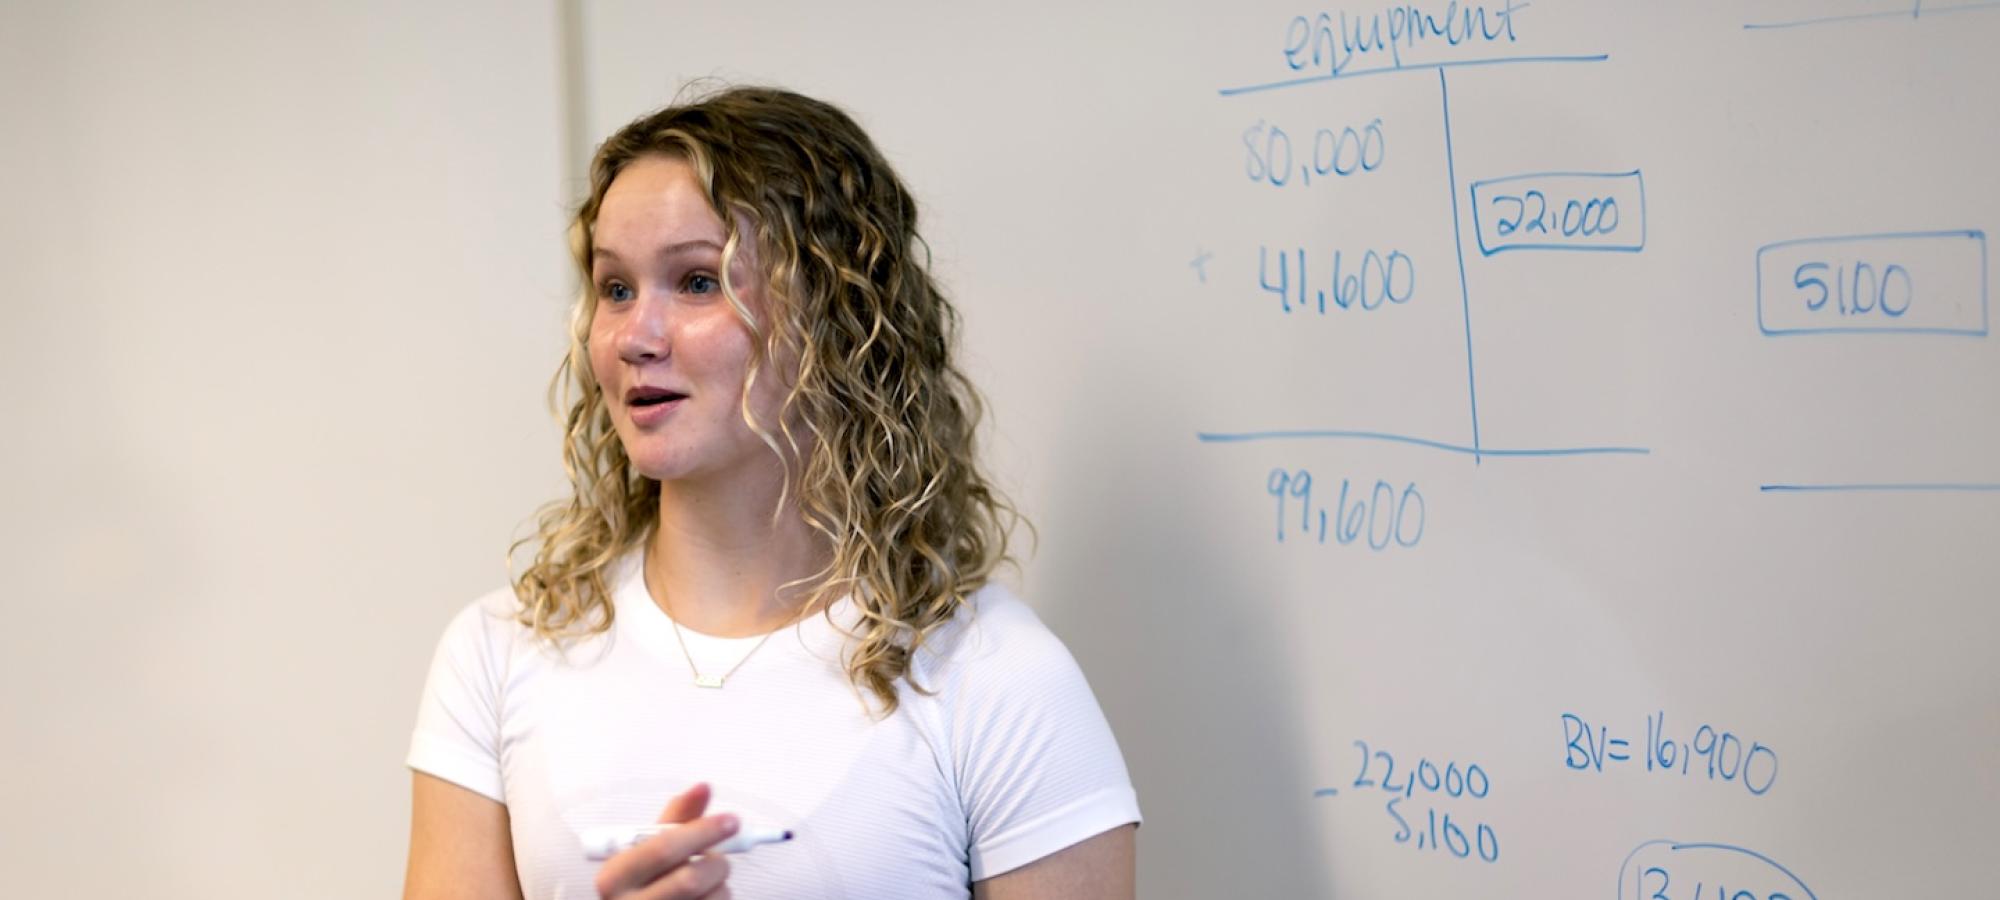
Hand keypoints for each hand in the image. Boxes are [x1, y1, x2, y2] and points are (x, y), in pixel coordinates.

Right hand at [593, 783, 737, 898]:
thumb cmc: (644, 881)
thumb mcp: (649, 849)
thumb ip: (678, 818)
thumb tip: (703, 787)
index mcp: (614, 877)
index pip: (664, 849)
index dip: (702, 831)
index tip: (731, 820)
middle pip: (690, 879)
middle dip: (716, 862)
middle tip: (719, 857)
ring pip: (711, 899)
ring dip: (721, 885)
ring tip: (708, 882)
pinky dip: (721, 899)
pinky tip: (706, 897)